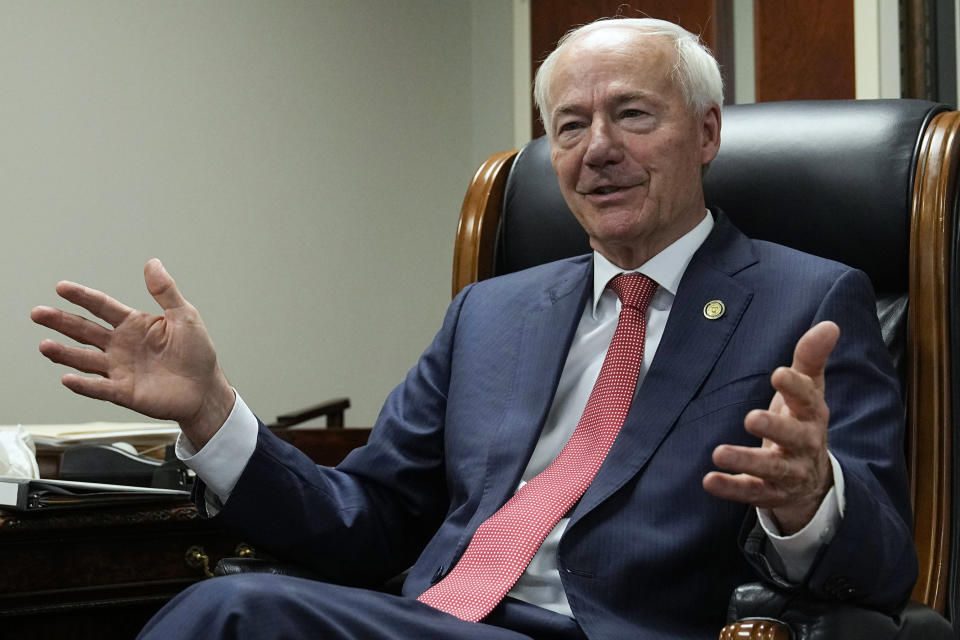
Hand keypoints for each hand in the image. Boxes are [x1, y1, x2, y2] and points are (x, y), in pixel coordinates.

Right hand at [31, 259, 235, 447]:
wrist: (205, 389)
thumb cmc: (197, 353)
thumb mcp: (184, 316)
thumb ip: (165, 292)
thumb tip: (153, 263)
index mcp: (134, 325)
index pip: (102, 306)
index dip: (82, 297)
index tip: (61, 287)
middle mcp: (121, 346)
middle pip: (85, 331)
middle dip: (61, 321)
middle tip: (38, 313)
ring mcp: (120, 369)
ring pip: (86, 360)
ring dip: (65, 353)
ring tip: (45, 346)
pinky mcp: (125, 392)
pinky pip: (101, 388)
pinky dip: (85, 385)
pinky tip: (68, 379)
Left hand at [702, 321, 839, 534]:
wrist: (812, 480)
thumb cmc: (801, 422)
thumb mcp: (808, 390)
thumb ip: (810, 359)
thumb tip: (830, 324)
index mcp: (812, 416)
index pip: (809, 400)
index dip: (796, 387)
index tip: (779, 373)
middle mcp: (804, 445)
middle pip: (794, 438)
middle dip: (774, 428)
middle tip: (750, 418)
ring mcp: (788, 472)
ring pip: (770, 469)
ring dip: (745, 461)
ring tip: (718, 453)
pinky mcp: (769, 492)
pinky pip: (751, 491)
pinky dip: (731, 488)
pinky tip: (709, 480)